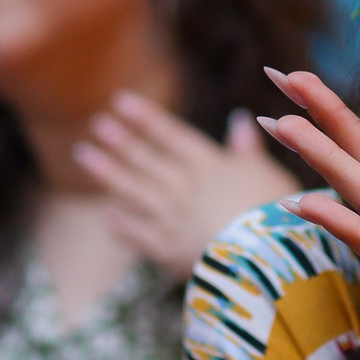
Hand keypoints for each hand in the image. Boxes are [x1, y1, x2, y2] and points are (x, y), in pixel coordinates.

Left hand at [72, 91, 301, 279]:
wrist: (264, 256)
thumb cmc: (276, 213)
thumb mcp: (269, 174)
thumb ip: (249, 149)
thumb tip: (240, 118)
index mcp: (212, 167)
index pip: (172, 136)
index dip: (146, 119)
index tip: (121, 103)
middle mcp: (186, 188)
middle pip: (147, 161)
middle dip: (121, 141)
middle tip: (97, 124)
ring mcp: (173, 218)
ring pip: (134, 191)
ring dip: (108, 172)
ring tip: (83, 154)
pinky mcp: (169, 251)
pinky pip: (139, 235)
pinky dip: (123, 225)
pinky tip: (108, 215)